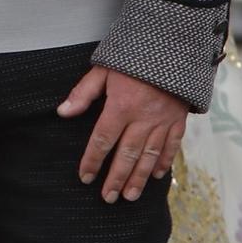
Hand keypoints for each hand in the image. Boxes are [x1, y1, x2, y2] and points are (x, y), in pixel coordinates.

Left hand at [59, 65, 188, 203]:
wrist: (172, 44)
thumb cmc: (132, 56)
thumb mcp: (103, 69)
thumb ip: (83, 93)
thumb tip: (62, 112)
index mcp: (121, 106)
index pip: (102, 140)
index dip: (92, 160)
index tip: (85, 177)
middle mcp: (143, 118)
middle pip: (127, 155)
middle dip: (116, 178)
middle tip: (108, 198)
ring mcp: (163, 120)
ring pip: (149, 156)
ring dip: (139, 178)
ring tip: (130, 196)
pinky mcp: (178, 119)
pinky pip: (172, 145)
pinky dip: (164, 162)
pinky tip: (156, 176)